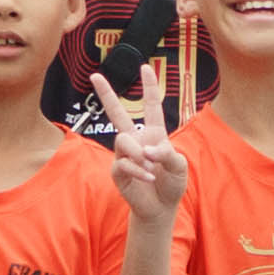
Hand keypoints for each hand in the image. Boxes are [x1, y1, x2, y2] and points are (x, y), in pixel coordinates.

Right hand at [96, 67, 187, 225]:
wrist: (161, 207)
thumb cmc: (171, 182)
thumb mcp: (179, 166)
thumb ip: (167, 154)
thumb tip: (147, 151)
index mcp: (154, 134)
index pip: (151, 107)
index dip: (149, 87)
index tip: (145, 67)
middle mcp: (136, 140)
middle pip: (117, 113)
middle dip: (106, 94)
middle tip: (94, 75)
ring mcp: (124, 155)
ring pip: (123, 141)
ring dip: (138, 154)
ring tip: (149, 168)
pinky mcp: (117, 170)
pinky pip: (123, 163)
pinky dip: (138, 171)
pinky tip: (148, 178)